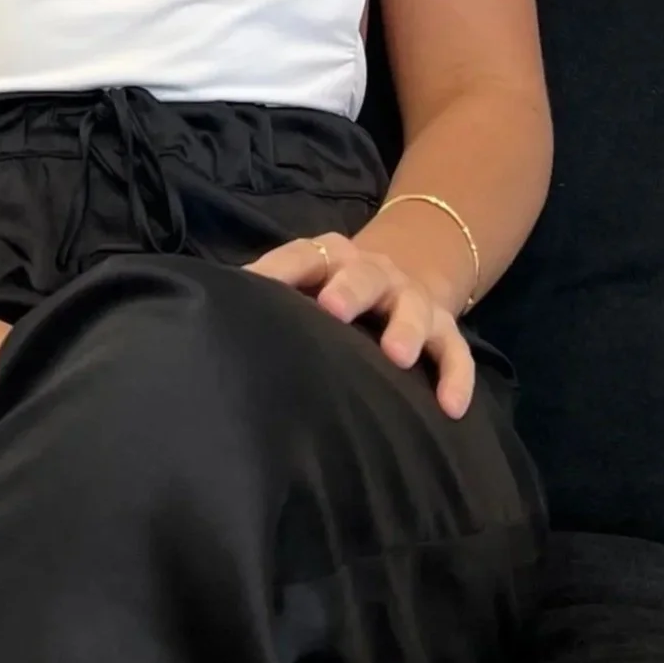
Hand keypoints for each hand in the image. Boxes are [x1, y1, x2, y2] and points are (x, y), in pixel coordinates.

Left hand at [243, 231, 477, 417]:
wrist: (403, 272)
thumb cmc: (333, 292)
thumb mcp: (303, 283)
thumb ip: (268, 296)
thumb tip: (206, 315)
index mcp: (332, 259)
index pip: (304, 255)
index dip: (282, 269)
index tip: (260, 286)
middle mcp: (375, 273)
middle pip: (364, 275)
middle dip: (350, 290)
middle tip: (334, 310)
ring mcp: (413, 300)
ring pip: (416, 308)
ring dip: (407, 329)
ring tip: (398, 356)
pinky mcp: (444, 330)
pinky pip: (456, 352)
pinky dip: (457, 377)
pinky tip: (451, 407)